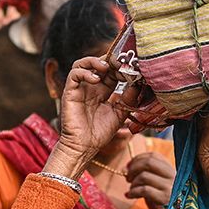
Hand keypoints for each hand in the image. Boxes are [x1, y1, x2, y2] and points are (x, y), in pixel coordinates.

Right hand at [42, 56, 141, 178]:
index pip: (111, 72)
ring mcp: (80, 89)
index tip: (132, 67)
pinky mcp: (70, 92)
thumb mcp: (120, 114)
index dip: (120, 67)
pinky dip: (84, 72)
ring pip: (82, 64)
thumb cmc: (100, 133)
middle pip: (98, 64)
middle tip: (120, 62)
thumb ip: (128, 99)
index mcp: (103, 91)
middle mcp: (91, 87)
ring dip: (94, 61)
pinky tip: (95, 79)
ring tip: (106, 67)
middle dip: (110, 61)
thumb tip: (139, 84)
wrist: (84, 147)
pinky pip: (74, 74)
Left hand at [124, 149, 175, 208]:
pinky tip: (129, 196)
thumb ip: (143, 174)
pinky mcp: (166, 198)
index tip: (128, 166)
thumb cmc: (159, 201)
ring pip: (144, 176)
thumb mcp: (154, 184)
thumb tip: (124, 168)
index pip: (153, 156)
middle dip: (133, 168)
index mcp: (171, 169)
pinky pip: (144, 190)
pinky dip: (133, 192)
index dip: (137, 158)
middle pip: (148, 163)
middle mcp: (173, 175)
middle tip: (127, 178)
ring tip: (131, 190)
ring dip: (133, 183)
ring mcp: (170, 186)